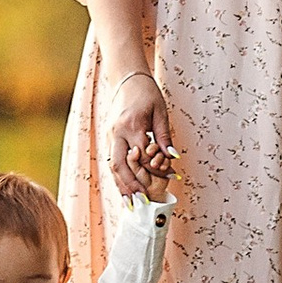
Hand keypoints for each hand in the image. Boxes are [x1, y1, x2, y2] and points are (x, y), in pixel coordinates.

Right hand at [103, 68, 176, 200]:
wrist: (126, 79)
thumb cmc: (146, 93)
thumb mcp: (160, 112)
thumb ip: (164, 136)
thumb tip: (173, 157)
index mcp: (132, 125)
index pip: (142, 156)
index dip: (154, 170)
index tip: (167, 181)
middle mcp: (117, 132)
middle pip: (119, 165)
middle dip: (129, 186)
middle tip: (140, 203)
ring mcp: (110, 135)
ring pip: (112, 166)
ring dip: (120, 185)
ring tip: (130, 204)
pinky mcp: (108, 137)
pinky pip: (111, 160)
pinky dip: (118, 176)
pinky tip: (124, 189)